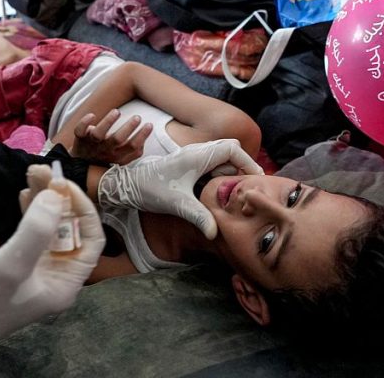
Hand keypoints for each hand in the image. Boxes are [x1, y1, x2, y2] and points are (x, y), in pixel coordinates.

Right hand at [0, 166, 103, 376]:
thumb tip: (56, 195)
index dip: (81, 208)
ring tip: (31, 172)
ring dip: (42, 200)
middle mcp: (55, 276)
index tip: (61, 184)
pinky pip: (31, 233)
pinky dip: (29, 212)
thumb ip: (36, 230)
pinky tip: (23, 195)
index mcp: (66, 283)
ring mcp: (36, 270)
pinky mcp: (16, 265)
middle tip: (41, 169)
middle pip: (68, 229)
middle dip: (58, 198)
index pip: (90, 239)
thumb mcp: (10, 266)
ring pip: (48, 227)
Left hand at [70, 109, 150, 165]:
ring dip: (108, 122)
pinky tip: (92, 115)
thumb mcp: (121, 159)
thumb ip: (133, 152)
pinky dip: (84, 123)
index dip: (142, 136)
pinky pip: (79, 130)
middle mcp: (105, 150)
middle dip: (128, 128)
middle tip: (137, 117)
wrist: (80, 166)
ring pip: (99, 134)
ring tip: (117, 112)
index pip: (132, 147)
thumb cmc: (105, 158)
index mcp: (117, 155)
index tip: (149, 124)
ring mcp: (92, 144)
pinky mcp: (80, 138)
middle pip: (117, 139)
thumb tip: (144, 141)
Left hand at [97, 139, 263, 239]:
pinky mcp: (187, 164)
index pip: (232, 149)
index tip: (257, 179)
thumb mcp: (176, 205)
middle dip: (241, 167)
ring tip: (233, 194)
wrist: (126, 185)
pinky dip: (219, 175)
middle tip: (246, 189)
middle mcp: (196, 152)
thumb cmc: (150, 190)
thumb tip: (214, 233)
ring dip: (230, 173)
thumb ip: (198, 217)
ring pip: (221, 158)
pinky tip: (217, 193)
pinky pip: (211, 164)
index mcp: (196, 155)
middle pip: (230, 151)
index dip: (248, 162)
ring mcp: (192, 157)